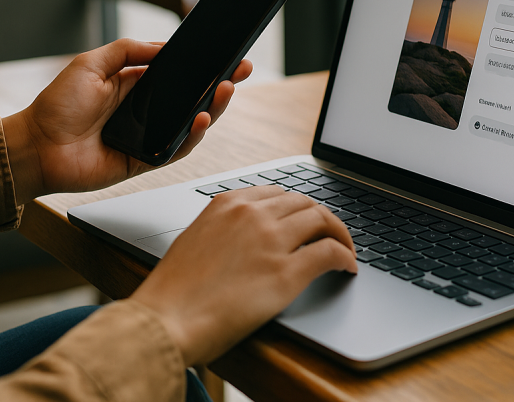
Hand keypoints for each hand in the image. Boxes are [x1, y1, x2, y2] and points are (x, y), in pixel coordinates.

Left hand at [2, 38, 252, 201]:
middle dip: (220, 84)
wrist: (36, 146)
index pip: (179, 74)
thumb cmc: (57, 105)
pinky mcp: (146, 161)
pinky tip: (201, 118)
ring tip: (226, 90)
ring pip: (191, 123)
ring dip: (213, 108)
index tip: (227, 54)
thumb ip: (130, 50)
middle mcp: (146, 111)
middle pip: (193, 98)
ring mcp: (148, 136)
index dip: (203, 65)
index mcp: (136, 85)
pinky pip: (177, 148)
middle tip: (241, 71)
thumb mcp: (92, 62)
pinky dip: (192, 135)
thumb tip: (165, 46)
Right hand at [130, 185, 357, 365]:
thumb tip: (246, 239)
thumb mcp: (195, 240)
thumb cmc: (174, 292)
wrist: (165, 321)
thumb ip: (224, 229)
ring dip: (340, 234)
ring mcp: (271, 240)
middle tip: (330, 235)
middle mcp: (252, 215)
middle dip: (322, 218)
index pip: (277, 193)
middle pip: (304, 203)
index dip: (297, 207)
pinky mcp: (286, 272)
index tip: (305, 219)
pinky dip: (345, 257)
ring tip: (345, 250)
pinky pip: (330, 253)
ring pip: (322, 220)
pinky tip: (347, 268)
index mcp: (227, 203)